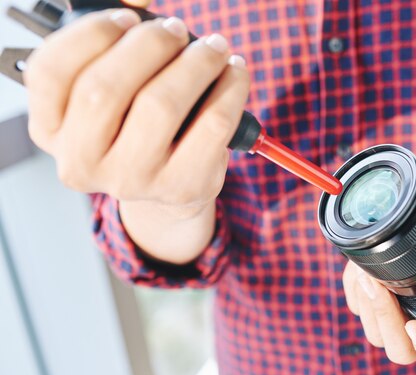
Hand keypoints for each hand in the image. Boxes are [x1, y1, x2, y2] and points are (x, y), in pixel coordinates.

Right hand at [25, 9, 248, 215]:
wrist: (169, 182)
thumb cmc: (136, 121)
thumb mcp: (114, 82)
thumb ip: (116, 35)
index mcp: (51, 128)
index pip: (51, 72)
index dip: (92, 34)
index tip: (128, 19)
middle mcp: (82, 161)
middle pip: (104, 89)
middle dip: (149, 44)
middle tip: (176, 30)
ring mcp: (132, 180)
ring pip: (160, 105)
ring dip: (195, 62)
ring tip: (213, 48)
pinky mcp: (182, 186)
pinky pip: (213, 124)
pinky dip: (231, 87)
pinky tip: (235, 71)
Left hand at [341, 193, 415, 374]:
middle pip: (402, 352)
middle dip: (386, 321)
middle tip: (378, 286)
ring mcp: (406, 316)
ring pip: (378, 334)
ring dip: (368, 307)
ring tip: (367, 273)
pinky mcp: (384, 298)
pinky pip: (361, 309)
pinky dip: (355, 291)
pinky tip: (359, 268)